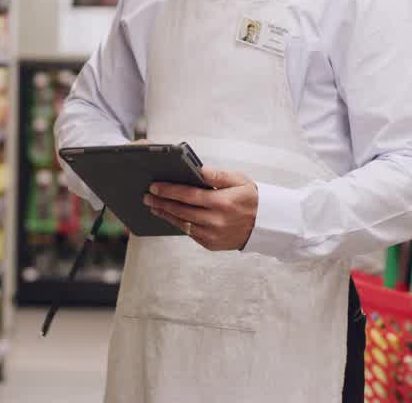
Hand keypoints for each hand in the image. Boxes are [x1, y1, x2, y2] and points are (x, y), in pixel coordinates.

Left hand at [144, 168, 258, 250]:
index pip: (189, 195)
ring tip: (154, 206)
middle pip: (181, 211)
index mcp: (222, 202)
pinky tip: (169, 216)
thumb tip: (197, 169)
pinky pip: (189, 233)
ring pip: (182, 224)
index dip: (170, 190)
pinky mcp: (210, 244)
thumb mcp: (239, 180)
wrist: (264, 224)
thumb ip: (216, 175)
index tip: (155, 186)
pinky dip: (178, 224)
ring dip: (165, 215)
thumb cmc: (250, 198)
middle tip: (147, 196)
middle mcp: (215, 221)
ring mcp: (212, 235)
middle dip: (161, 202)